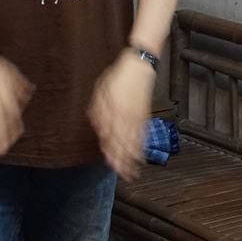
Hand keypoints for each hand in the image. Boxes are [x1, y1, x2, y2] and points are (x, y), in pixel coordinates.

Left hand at [89, 50, 157, 179]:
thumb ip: (98, 110)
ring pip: (133, 142)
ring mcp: (137, 117)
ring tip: (131, 172)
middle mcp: (126, 116)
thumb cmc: (118, 77)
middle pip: (122, 143)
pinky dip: (141, 147)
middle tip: (121, 175)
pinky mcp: (145, 115)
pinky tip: (140, 157)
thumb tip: (97, 127)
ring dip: (132, 158)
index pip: (110, 137)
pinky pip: (143, 134)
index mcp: (113, 111)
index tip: (109, 164)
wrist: (139, 65)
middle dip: (121, 161)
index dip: (110, 152)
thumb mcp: (101, 91)